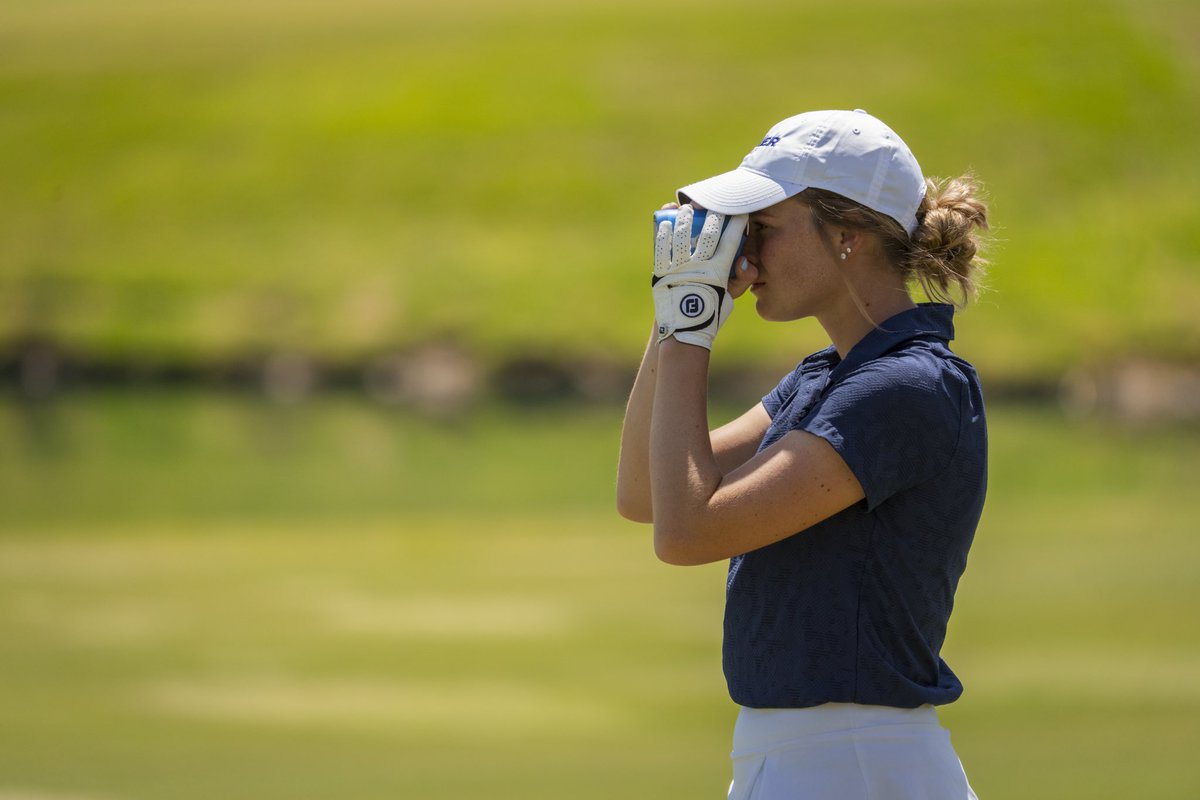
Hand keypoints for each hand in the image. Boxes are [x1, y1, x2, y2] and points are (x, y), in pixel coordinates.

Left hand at [652, 205, 747, 348]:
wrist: (684, 329)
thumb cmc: (710, 310)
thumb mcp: (730, 297)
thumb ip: (741, 279)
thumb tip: (747, 260)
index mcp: (719, 272)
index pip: (730, 241)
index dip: (737, 223)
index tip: (740, 211)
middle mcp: (699, 268)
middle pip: (709, 233)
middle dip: (714, 214)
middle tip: (715, 205)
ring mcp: (679, 269)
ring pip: (683, 236)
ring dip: (686, 219)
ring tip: (688, 208)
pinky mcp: (662, 273)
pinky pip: (662, 249)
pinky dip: (664, 234)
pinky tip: (667, 223)